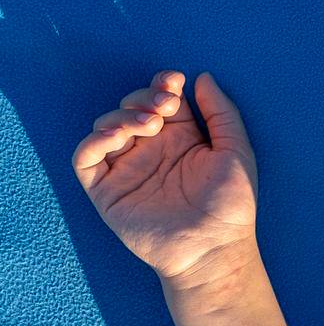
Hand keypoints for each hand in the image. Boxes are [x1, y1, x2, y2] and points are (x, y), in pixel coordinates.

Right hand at [71, 70, 260, 285]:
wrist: (214, 248)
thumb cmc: (231, 205)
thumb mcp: (236, 151)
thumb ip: (221, 113)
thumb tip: (202, 77)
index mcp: (182, 139)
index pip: (163, 100)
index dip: (163, 85)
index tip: (174, 82)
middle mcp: (152, 150)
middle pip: (133, 108)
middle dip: (143, 98)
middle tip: (162, 107)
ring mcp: (127, 169)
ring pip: (107, 126)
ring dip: (122, 116)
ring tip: (147, 125)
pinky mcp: (106, 190)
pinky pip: (85, 158)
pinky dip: (94, 141)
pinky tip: (118, 137)